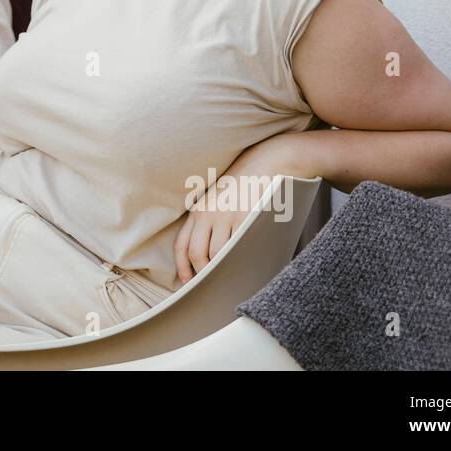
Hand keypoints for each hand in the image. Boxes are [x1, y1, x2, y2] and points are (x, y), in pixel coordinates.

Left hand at [173, 137, 300, 283]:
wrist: (268, 162)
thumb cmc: (246, 185)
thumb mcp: (220, 200)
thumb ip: (211, 222)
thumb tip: (211, 255)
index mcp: (198, 210)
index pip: (181, 244)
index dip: (182, 267)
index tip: (186, 283)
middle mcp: (208, 213)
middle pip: (197, 254)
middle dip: (202, 275)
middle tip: (210, 288)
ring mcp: (226, 215)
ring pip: (217, 254)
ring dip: (222, 271)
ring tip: (229, 281)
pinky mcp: (245, 217)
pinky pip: (239, 247)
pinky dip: (239, 262)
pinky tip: (244, 268)